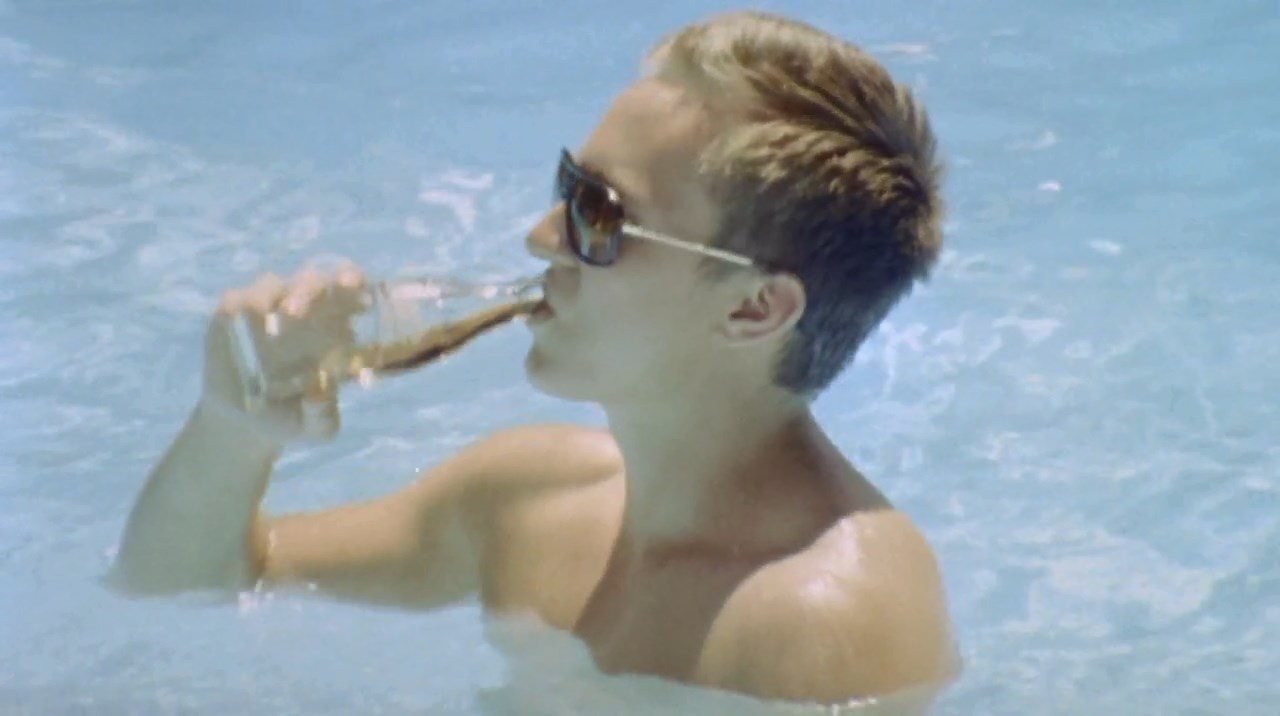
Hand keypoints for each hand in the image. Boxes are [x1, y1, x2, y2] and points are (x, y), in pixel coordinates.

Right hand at [201, 261, 367, 446]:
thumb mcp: (313, 427)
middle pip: (311, 281)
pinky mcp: (232, 314)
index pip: (350, 288)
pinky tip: (246, 319)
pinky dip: (241, 305)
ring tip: (275, 318)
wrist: (246, 422)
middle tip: (297, 312)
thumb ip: (323, 417)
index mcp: (334, 326)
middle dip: (309, 289)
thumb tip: (319, 394)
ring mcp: (265, 307)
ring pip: (272, 284)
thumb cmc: (293, 416)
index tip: (352, 287)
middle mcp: (302, 308)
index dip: (352, 279)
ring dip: (272, 296)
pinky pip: (236, 300)